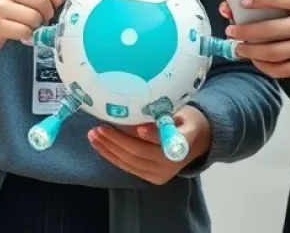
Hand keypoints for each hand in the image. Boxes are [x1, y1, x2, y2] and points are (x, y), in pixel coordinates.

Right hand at [0, 0, 64, 50]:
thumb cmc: (6, 4)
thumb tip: (62, 1)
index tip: (58, 4)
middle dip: (48, 13)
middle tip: (44, 18)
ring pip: (34, 17)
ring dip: (38, 25)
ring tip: (31, 25)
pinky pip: (24, 31)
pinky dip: (29, 35)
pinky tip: (23, 33)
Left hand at [87, 106, 211, 184]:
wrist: (197, 140)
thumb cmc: (185, 119)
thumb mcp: (181, 112)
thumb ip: (164, 117)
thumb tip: (140, 124)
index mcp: (183, 144)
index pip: (165, 141)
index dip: (152, 135)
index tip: (138, 128)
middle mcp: (172, 164)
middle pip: (140, 154)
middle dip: (116, 141)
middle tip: (98, 128)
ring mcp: (161, 174)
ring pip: (131, 163)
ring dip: (109, 150)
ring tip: (93, 136)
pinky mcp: (152, 178)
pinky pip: (129, 168)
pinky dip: (112, 156)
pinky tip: (99, 146)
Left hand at [224, 0, 289, 77]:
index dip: (257, 0)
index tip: (241, 2)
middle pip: (270, 30)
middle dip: (246, 32)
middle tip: (231, 31)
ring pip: (274, 52)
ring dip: (252, 51)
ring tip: (239, 48)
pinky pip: (286, 69)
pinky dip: (268, 67)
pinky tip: (258, 62)